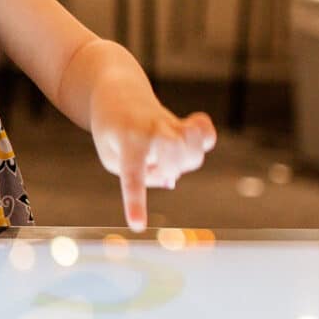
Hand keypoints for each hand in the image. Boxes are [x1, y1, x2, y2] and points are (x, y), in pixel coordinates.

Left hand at [89, 82, 215, 231]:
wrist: (117, 92)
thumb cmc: (112, 132)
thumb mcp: (112, 157)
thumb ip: (140, 176)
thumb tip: (171, 180)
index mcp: (128, 141)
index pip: (133, 176)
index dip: (136, 202)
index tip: (138, 226)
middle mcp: (153, 131)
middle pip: (175, 161)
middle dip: (166, 171)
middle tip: (150, 161)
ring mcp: (170, 126)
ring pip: (193, 154)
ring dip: (182, 164)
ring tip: (165, 155)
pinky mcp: (182, 124)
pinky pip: (206, 133)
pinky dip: (205, 138)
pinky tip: (196, 134)